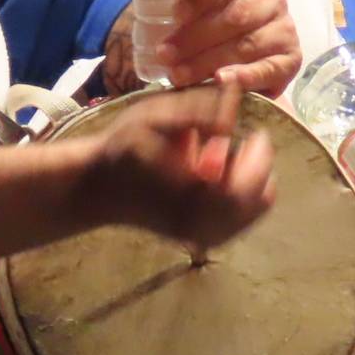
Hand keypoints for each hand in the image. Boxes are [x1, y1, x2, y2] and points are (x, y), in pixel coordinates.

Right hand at [79, 81, 277, 248]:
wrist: (93, 190)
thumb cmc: (119, 151)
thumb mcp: (152, 118)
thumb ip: (196, 114)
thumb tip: (231, 117)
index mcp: (192, 197)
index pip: (250, 186)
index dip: (261, 158)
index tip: (256, 134)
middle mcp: (201, 225)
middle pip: (260, 203)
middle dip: (258, 170)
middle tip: (243, 146)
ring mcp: (199, 237)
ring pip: (251, 214)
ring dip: (249, 184)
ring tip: (223, 161)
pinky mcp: (196, 240)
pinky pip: (237, 223)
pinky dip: (240, 199)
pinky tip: (218, 179)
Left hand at [100, 0, 301, 96]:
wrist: (232, 42)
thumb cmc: (201, 11)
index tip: (175, 11)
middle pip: (236, 14)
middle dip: (196, 37)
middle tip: (164, 54)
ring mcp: (282, 27)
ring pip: (247, 44)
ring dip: (209, 61)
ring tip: (177, 76)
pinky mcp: (289, 59)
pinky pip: (270, 68)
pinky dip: (246, 77)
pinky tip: (220, 83)